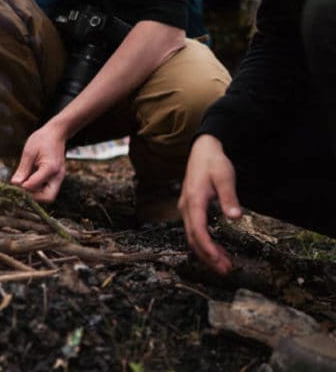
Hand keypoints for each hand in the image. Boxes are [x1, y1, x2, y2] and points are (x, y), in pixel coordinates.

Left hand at [11, 125, 66, 202]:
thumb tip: (15, 184)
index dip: (23, 187)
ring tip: (25, 184)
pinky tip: (30, 181)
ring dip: (36, 194)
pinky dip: (39, 190)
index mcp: (50, 168)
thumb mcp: (29, 152)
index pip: (35, 185)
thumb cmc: (42, 140)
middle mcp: (58, 176)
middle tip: (22, 189)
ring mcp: (59, 178)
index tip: (15, 183)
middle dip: (34, 197)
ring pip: (49, 196)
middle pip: (48, 198)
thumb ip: (22, 169)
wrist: (56, 133)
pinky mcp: (57, 178)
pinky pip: (49, 190)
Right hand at [178, 135, 241, 273]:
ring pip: (193, 237)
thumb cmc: (214, 163)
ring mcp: (186, 209)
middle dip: (208, 256)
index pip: (197, 230)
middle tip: (225, 269)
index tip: (218, 260)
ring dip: (207, 253)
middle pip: (193, 238)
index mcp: (194, 200)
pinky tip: (217, 251)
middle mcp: (186, 208)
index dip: (207, 247)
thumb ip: (229, 197)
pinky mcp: (190, 210)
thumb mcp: (225, 177)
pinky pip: (195, 231)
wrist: (203, 151)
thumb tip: (235, 217)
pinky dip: (205, 244)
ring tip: (224, 265)